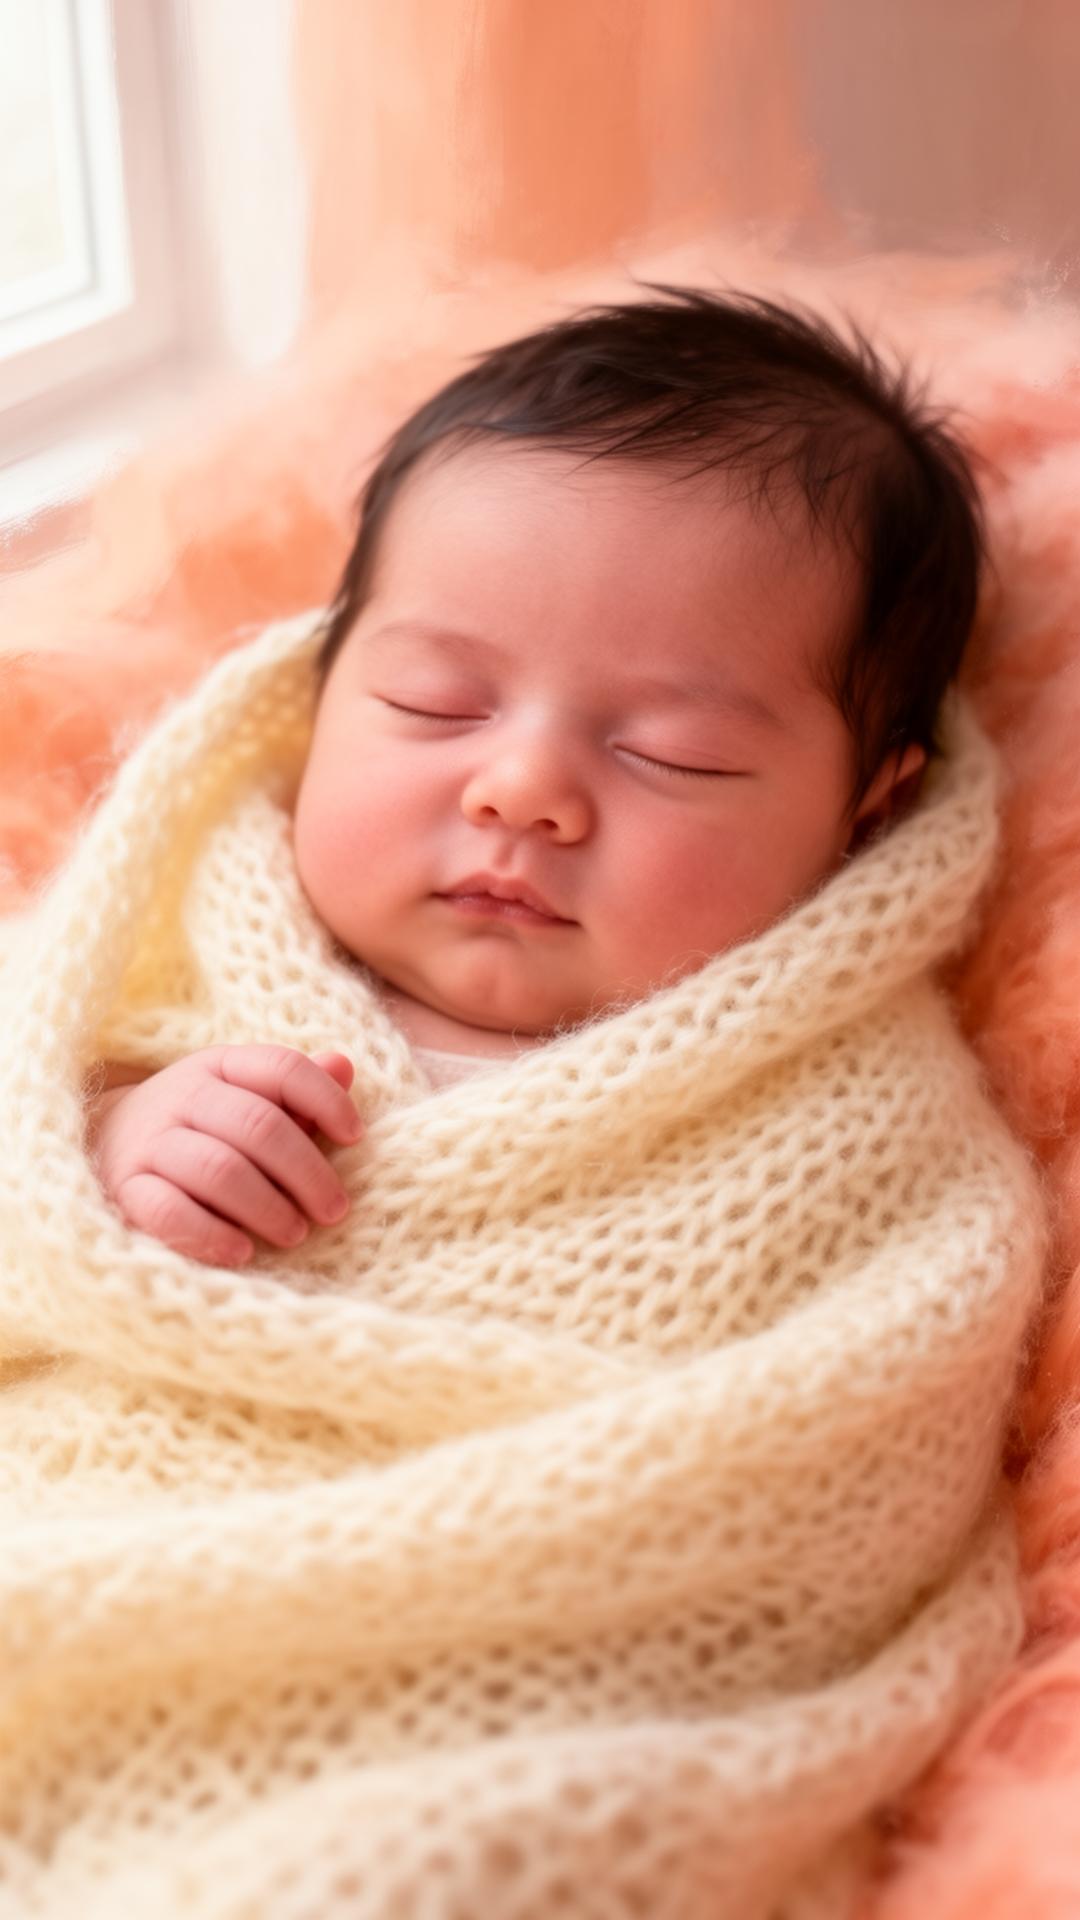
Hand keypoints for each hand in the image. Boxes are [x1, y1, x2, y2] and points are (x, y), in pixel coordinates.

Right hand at [87, 1045, 363, 1267]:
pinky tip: (242, 1251)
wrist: (104, 1142)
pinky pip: (169, 1212)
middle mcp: (183, 1097)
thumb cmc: (200, 1124)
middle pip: (257, 1124)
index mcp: (221, 1066)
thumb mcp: (244, 1094)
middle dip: (306, 1171)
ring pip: (218, 1169)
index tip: (354, 1137)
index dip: (325, 1100)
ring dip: (267, 1206)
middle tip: (333, 1210)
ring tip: (295, 1233)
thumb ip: (296, 1087)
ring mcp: (150, 1142)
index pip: (282, 1068)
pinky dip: (211, 1235)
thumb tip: (344, 1065)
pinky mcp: (126, 1189)